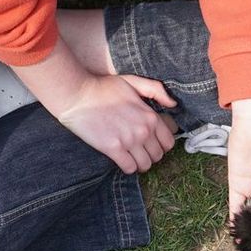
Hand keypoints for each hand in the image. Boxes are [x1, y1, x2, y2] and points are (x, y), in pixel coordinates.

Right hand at [54, 73, 178, 173]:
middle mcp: (143, 130)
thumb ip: (156, 90)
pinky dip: (127, 167)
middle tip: (139, 150)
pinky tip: (121, 159)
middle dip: (150, 154)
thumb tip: (173, 105)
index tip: (151, 142)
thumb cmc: (104, 87)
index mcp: (150, 116)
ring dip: (139, 163)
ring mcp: (129, 141)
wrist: (77, 95)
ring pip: (145, 165)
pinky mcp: (113, 149)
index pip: (169, 142)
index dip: (162, 144)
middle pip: (158, 156)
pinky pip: (129, 168)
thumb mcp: (133, 81)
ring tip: (131, 156)